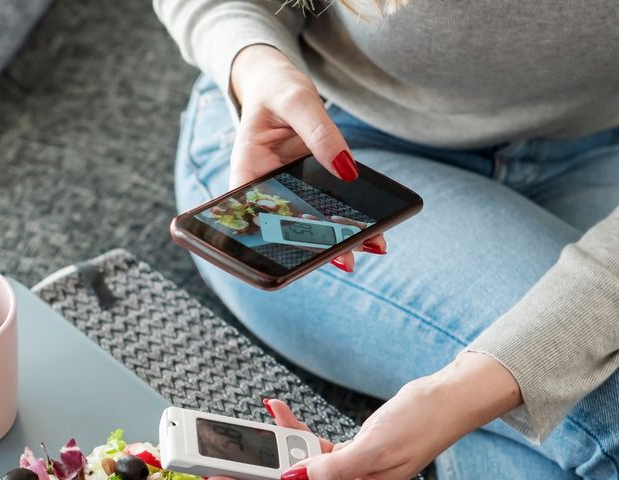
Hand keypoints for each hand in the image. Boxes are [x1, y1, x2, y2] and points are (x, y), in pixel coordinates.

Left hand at [204, 352, 521, 479]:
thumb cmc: (420, 426)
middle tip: (215, 463)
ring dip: (268, 447)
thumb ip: (333, 467)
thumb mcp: (374, 447)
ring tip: (244, 429)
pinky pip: (307, 448)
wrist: (444, 402)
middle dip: (249, 475)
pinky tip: (277, 411)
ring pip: (291, 469)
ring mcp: (343, 476)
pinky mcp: (343, 457)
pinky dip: (290, 431)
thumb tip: (296, 478)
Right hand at [229, 45, 385, 264]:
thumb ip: (320, 133)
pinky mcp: (307, 189)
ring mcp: (287, 192)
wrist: (277, 82)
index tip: (302, 248)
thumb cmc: (277, 88)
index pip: (254, 213)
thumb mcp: (297, 99)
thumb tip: (346, 170)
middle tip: (346, 259)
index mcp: (246, 171)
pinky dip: (347, 221)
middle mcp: (265, 189)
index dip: (275, 237)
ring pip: (309, 224)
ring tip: (369, 246)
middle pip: (286, 227)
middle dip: (316, 245)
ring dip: (337, 238)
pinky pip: (325, 209)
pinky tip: (372, 232)